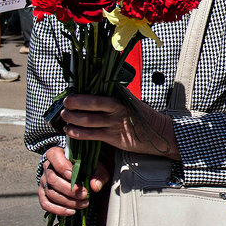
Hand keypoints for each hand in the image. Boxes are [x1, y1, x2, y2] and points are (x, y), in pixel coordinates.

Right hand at [38, 146, 109, 215]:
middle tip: (85, 195)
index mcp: (56, 154)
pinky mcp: (43, 193)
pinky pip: (45, 203)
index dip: (63, 167)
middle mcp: (47, 167)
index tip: (74, 176)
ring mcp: (43, 181)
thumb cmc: (85, 165)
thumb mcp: (95, 165)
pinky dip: (58, 209)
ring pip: (50, 193)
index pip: (54, 157)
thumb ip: (98, 174)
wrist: (76, 171)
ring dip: (67, 201)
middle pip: (53, 180)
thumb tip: (95, 187)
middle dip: (70, 190)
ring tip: (83, 204)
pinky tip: (71, 212)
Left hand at [60, 94, 180, 159]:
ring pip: (88, 119)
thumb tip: (92, 92)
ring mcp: (116, 123)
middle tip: (65, 102)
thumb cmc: (142, 117)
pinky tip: (70, 130)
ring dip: (73, 117)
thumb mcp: (130, 102)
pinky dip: (77, 132)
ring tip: (65, 116)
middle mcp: (119, 107)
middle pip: (92, 102)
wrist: (160, 133)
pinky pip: (91, 134)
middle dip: (75, 102)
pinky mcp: (114, 137)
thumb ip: (114, 96)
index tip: (72, 89)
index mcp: (122, 96)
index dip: (84, 89)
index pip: (100, 88)